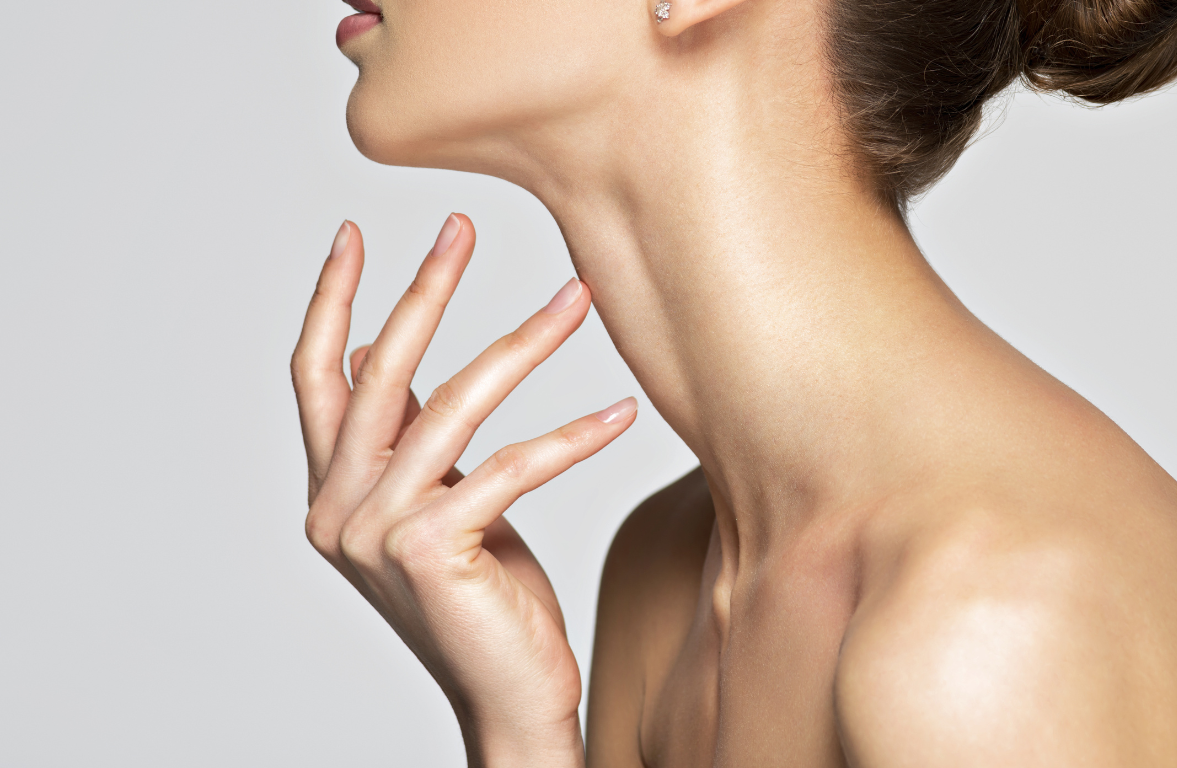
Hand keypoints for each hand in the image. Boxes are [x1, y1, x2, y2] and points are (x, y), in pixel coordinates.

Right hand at [290, 215, 634, 766]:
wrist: (508, 696)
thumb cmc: (483, 595)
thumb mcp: (436, 501)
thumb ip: (402, 436)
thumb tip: (373, 350)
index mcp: (331, 491)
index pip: (317, 378)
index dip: (332, 301)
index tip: (355, 234)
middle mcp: (336, 508)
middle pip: (380, 373)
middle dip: (424, 289)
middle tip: (462, 227)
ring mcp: (373, 531)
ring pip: (452, 406)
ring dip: (524, 343)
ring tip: (578, 298)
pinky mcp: (428, 549)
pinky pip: (511, 466)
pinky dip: (573, 437)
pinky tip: (619, 413)